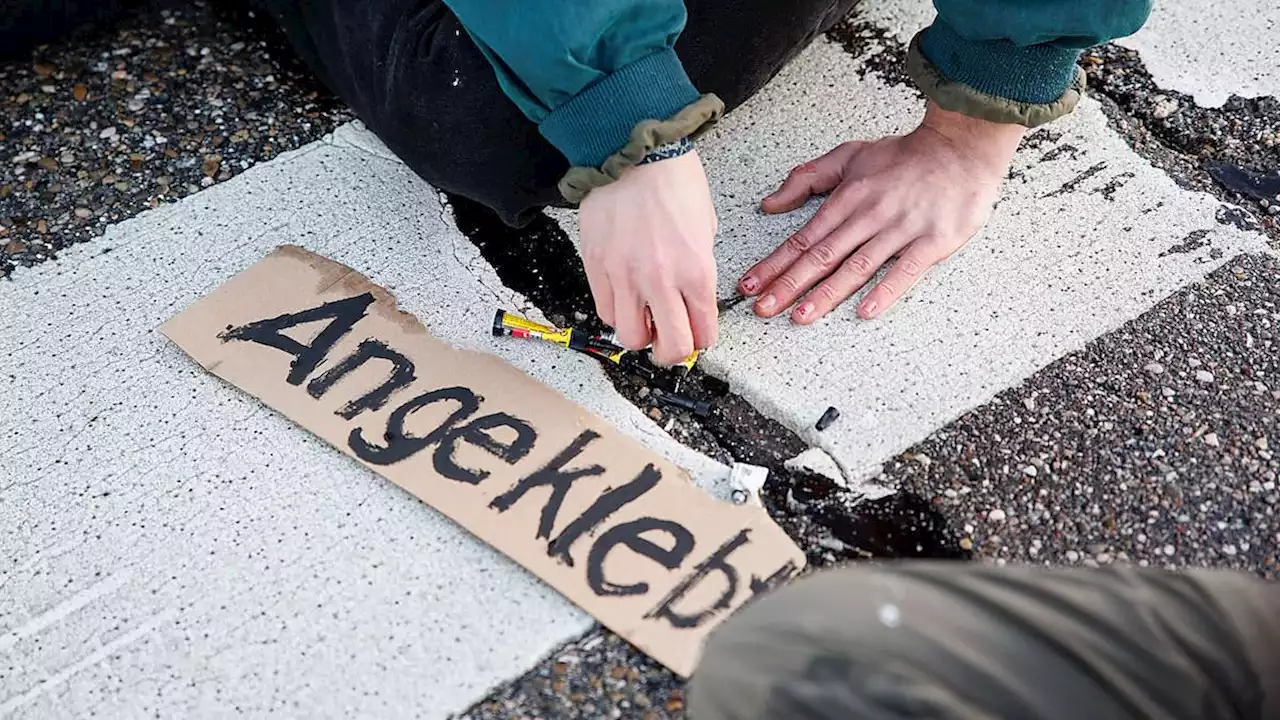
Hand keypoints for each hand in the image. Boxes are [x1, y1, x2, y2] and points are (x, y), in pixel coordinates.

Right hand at [579, 150, 717, 364]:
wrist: (634, 153)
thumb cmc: (673, 180)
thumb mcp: (705, 228)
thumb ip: (698, 269)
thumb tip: (690, 298)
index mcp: (696, 271)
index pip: (703, 334)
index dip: (702, 341)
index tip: (697, 336)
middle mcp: (661, 281)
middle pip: (669, 349)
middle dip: (673, 352)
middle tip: (670, 340)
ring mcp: (625, 277)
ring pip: (631, 337)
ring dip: (641, 334)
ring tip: (644, 318)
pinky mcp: (597, 268)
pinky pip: (604, 311)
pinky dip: (616, 313)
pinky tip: (624, 298)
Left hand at [739, 102, 1025, 322]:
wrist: (961, 147)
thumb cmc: (905, 156)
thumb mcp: (849, 156)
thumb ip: (808, 178)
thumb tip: (770, 203)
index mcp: (847, 198)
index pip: (803, 238)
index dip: (774, 263)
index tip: (749, 285)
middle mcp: (869, 216)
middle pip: (822, 256)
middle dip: (788, 285)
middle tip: (761, 309)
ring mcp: (900, 230)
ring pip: (856, 267)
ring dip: (826, 293)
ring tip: (800, 316)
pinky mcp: (932, 242)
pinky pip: (905, 271)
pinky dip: (885, 291)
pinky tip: (865, 311)